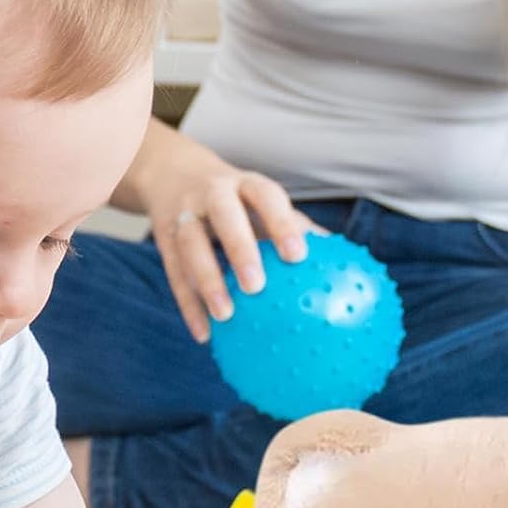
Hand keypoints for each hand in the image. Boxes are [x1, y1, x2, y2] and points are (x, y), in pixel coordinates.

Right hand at [137, 141, 320, 342]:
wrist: (173, 172)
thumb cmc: (238, 199)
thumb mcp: (263, 204)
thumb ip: (297, 228)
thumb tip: (344, 263)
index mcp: (245, 184)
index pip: (266, 197)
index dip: (282, 224)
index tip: (299, 256)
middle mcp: (212, 194)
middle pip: (223, 215)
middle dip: (239, 248)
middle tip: (256, 287)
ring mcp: (183, 214)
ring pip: (190, 245)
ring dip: (206, 280)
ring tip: (225, 315)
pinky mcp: (163, 238)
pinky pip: (174, 273)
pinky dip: (188, 305)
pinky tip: (204, 335)